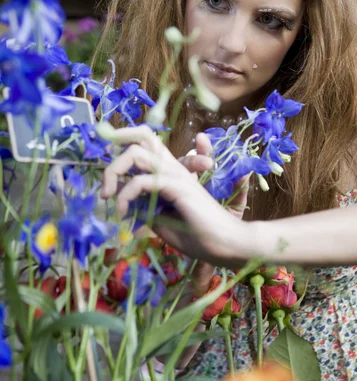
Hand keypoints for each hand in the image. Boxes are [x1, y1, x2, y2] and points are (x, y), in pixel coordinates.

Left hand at [101, 126, 248, 265]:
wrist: (226, 244)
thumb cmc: (198, 235)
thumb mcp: (161, 219)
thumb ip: (144, 207)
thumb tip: (124, 201)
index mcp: (171, 170)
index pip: (147, 141)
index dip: (124, 142)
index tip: (109, 169)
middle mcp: (173, 166)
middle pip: (140, 136)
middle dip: (115, 151)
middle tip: (105, 188)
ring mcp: (175, 173)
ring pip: (135, 154)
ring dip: (113, 173)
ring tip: (108, 197)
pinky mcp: (177, 186)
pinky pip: (141, 182)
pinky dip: (125, 196)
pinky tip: (124, 214)